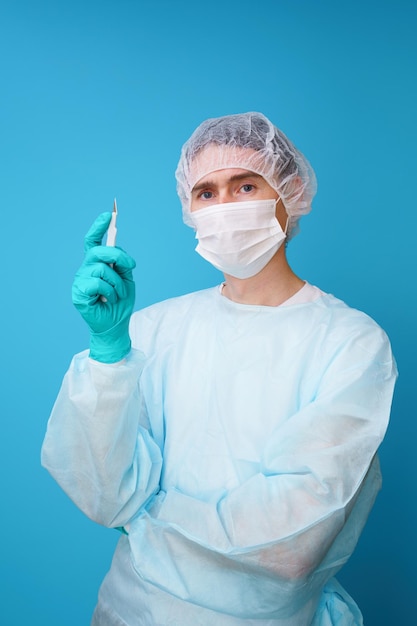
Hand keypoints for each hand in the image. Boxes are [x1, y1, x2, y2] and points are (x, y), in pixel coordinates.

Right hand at [72, 212, 135, 362]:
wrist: (116, 325)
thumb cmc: (120, 302)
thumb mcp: (127, 279)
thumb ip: (122, 264)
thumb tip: (118, 253)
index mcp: (96, 263)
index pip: (94, 241)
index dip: (99, 227)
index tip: (108, 214)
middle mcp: (86, 269)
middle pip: (98, 251)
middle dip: (117, 255)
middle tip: (130, 266)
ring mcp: (80, 281)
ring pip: (101, 269)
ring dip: (116, 283)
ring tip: (116, 294)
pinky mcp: (78, 293)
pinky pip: (97, 283)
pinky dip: (109, 292)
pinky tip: (107, 300)